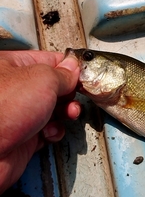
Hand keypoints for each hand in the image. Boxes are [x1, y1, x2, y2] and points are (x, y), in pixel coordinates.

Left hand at [0, 50, 80, 193]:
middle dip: (69, 92)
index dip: (69, 66)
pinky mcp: (23, 136)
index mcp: (13, 66)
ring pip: (53, 109)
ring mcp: (19, 113)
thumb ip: (62, 73)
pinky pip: (48, 130)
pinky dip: (54, 131)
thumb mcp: (42, 80)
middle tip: (75, 96)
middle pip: (53, 85)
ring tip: (69, 113)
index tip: (84, 73)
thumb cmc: (1, 112)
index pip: (48, 60)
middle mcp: (15, 89)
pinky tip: (50, 131)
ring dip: (66, 112)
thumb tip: (72, 69)